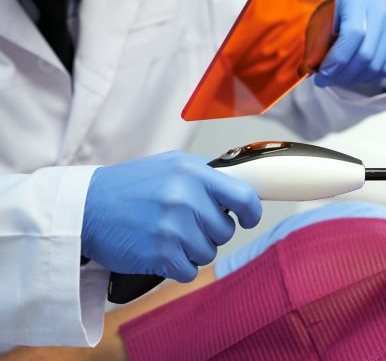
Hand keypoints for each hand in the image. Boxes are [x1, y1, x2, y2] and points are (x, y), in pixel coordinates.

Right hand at [81, 151, 260, 282]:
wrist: (84, 209)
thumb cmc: (129, 187)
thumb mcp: (170, 166)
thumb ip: (205, 175)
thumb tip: (241, 188)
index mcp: (192, 172)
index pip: (243, 196)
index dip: (251, 212)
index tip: (248, 218)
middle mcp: (186, 197)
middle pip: (225, 230)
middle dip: (209, 231)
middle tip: (184, 223)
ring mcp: (173, 227)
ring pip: (209, 252)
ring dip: (192, 249)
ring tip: (168, 235)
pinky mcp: (161, 254)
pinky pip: (190, 270)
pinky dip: (178, 266)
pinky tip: (160, 250)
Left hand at [314, 0, 385, 87]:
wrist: (359, 13)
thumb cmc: (335, 18)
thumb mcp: (320, 25)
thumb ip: (316, 44)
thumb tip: (312, 68)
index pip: (353, 34)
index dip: (337, 59)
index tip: (322, 73)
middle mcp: (380, 8)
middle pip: (366, 54)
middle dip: (343, 74)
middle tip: (326, 80)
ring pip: (377, 66)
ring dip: (354, 79)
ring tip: (339, 78)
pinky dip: (369, 77)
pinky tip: (356, 74)